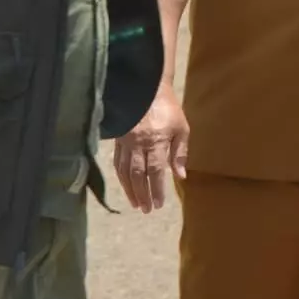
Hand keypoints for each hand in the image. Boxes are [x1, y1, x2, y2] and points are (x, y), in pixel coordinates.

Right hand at [113, 82, 188, 213]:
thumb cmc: (169, 109)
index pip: (155, 171)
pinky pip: (117, 162)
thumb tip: (180, 176)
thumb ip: (180, 153)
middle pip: (138, 174)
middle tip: (146, 209)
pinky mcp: (118, 138)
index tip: (159, 204)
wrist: (147, 89)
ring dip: (130, 189)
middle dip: (142, 194)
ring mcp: (126, 142)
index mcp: (156, 141)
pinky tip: (124, 184)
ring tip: (135, 203)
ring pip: (125, 171)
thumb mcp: (181, 129)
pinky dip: (120, 176)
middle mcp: (139, 144)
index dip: (156, 189)